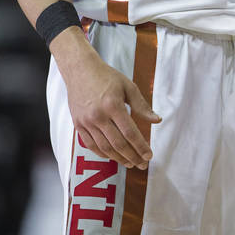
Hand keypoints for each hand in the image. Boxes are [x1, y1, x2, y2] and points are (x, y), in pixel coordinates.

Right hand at [58, 34, 160, 169]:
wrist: (80, 71)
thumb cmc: (107, 77)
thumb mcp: (128, 87)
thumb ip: (142, 105)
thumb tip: (157, 120)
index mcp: (113, 106)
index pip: (130, 132)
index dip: (140, 146)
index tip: (149, 155)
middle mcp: (98, 116)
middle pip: (117, 143)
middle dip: (132, 156)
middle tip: (143, 164)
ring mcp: (86, 122)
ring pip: (104, 147)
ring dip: (118, 158)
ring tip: (130, 163)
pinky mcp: (78, 125)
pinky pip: (90, 144)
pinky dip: (102, 153)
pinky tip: (113, 156)